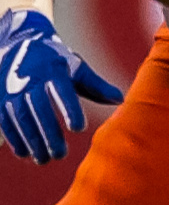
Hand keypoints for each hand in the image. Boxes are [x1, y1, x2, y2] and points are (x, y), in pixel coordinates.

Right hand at [0, 4, 121, 163]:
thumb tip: (121, 100)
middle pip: (39, 109)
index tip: (79, 128)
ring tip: (44, 160)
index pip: (62, 91)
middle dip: (48, 133)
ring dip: (31, 141)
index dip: (70, 109)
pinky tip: (25, 154)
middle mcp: (30, 79)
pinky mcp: (0, 99)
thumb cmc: (56, 61)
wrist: (20, 44)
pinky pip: (5, 122)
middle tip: (61, 155)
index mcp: (54, 70)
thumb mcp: (77, 68)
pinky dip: (14, 139)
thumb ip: (96, 86)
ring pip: (20, 119)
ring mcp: (11, 90)